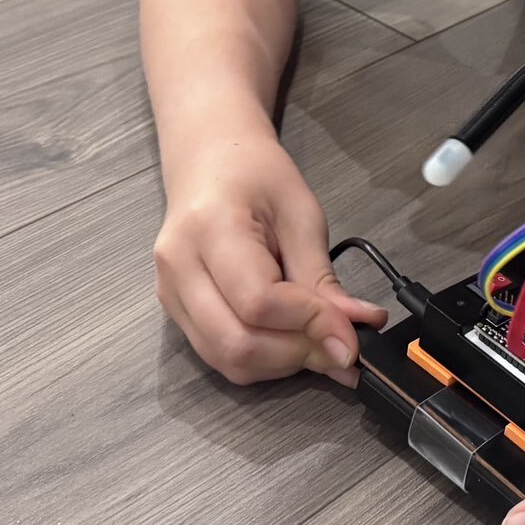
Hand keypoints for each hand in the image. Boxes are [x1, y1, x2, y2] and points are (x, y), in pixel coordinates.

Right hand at [153, 138, 386, 385]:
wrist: (208, 161)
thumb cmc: (255, 174)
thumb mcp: (301, 213)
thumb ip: (323, 277)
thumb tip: (354, 330)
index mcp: (209, 228)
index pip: (258, 301)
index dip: (311, 325)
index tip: (355, 336)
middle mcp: (178, 268)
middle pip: (237, 343)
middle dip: (299, 354)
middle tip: (343, 345)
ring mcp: (170, 294)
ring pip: (227, 360)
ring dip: (283, 363)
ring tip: (321, 341)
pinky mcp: (175, 312)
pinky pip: (219, 356)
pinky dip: (263, 360)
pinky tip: (292, 340)